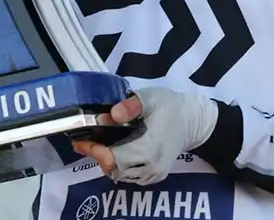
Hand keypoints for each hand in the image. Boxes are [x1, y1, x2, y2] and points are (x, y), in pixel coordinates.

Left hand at [71, 86, 217, 185]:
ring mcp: (154, 174)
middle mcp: (150, 167)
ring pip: (121, 175)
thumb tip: (111, 115)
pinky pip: (131, 176)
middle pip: (114, 169)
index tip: (79, 141)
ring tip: (98, 144)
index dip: (93, 151)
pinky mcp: (156, 175)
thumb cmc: (170, 106)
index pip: (113, 158)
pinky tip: (115, 150)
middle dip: (97, 156)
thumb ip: (130, 105)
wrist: (194, 120)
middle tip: (86, 140)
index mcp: (148, 149)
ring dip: (107, 162)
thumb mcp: (150, 97)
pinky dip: (119, 166)